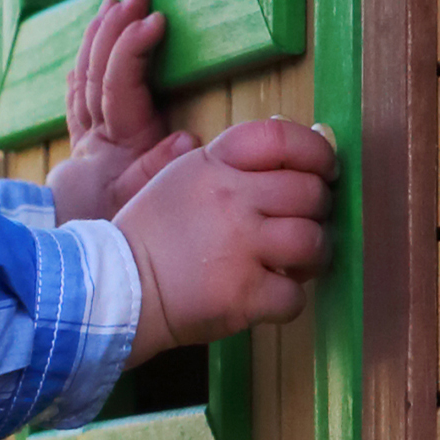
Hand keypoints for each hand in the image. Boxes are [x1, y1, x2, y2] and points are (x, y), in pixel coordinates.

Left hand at [49, 0, 199, 223]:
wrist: (83, 261)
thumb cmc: (118, 231)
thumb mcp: (143, 204)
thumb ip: (160, 169)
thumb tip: (186, 137)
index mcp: (118, 141)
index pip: (120, 83)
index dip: (134, 49)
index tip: (155, 21)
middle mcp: (97, 135)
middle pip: (99, 72)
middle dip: (115, 31)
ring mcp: (87, 138)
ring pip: (86, 78)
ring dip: (98, 40)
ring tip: (111, 6)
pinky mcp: (83, 146)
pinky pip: (79, 99)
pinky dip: (83, 72)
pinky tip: (84, 56)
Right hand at [115, 118, 338, 361]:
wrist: (115, 290)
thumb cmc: (150, 236)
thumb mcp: (179, 178)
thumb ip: (228, 163)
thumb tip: (289, 155)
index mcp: (214, 165)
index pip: (281, 138)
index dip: (316, 153)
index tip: (325, 171)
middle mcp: (231, 200)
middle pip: (310, 193)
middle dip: (316, 211)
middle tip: (301, 225)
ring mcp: (240, 248)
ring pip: (313, 242)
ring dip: (313, 255)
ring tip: (294, 263)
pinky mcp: (244, 295)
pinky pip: (295, 297)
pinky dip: (288, 301)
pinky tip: (268, 296)